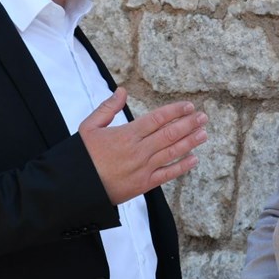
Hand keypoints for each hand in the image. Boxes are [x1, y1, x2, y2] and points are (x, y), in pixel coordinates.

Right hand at [78, 87, 207, 204]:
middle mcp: (139, 150)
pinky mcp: (143, 184)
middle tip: (203, 117)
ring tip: (204, 133)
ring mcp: (143, 168)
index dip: (175, 111)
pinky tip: (194, 159)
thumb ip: (107, 108)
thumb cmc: (81, 156)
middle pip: (170, 133)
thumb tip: (121, 91)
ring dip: (190, 142)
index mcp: (127, 134)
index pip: (157, 118)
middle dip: (189, 124)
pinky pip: (167, 174)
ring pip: (172, 152)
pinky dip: (182, 167)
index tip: (189, 106)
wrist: (75, 187)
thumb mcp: (89, 127)